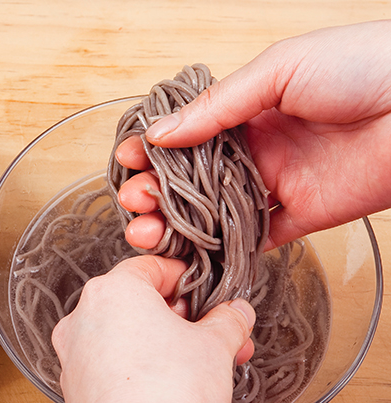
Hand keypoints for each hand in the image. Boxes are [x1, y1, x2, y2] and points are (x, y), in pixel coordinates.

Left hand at [52, 255, 254, 402]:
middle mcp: (83, 317)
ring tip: (200, 363)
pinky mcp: (74, 386)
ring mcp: (73, 353)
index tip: (205, 293)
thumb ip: (228, 320)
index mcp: (111, 291)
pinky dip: (137, 364)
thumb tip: (236, 312)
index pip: (152, 267)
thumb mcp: (215, 347)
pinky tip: (168, 384)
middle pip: (137, 302)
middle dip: (181, 317)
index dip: (186, 278)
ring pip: (123, 333)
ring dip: (162, 341)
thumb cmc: (168, 398)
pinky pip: (109, 362)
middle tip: (213, 333)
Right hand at [116, 20, 390, 250]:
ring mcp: (276, 184)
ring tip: (146, 230)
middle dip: (155, 190)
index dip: (153, 148)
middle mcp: (257, 148)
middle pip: (192, 178)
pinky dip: (222, 249)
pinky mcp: (300, 218)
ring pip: (214, 211)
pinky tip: (189, 253)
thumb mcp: (278, 68)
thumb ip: (217, 106)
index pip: (186, 134)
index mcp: (247, 108)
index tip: (126, 159)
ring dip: (177, 223)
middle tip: (133, 199)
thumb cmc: (360, 66)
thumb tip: (160, 133)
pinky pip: (255, 238)